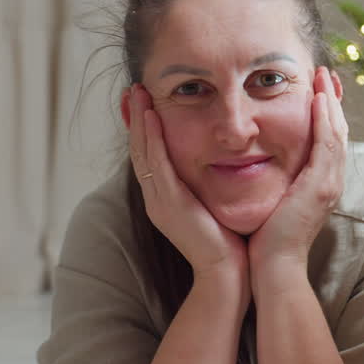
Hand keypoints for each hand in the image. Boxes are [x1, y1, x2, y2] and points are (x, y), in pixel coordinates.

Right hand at [126, 84, 248, 308]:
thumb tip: (225, 165)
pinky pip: (157, 165)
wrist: (228, 275)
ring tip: (137, 93)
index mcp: (167, 199)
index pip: (151, 156)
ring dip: (140, 121)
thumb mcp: (215, 207)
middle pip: (140, 149)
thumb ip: (211, 187)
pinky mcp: (170, 204)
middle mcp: (157, 198)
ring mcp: (160, 201)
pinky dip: (153, 139)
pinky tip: (153, 117)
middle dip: (136, 118)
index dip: (146, 128)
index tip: (145, 101)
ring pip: (143, 152)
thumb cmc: (229, 244)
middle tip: (133, 89)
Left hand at [247, 67, 347, 270]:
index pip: (328, 140)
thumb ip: (276, 181)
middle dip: (333, 100)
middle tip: (326, 73)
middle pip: (338, 131)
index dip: (326, 113)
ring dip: (331, 101)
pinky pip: (327, 143)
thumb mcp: (275, 202)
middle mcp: (332, 181)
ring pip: (337, 132)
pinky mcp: (321, 185)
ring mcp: (330, 183)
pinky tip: (318, 98)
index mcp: (321, 185)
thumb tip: (260, 162)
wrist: (273, 267)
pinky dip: (324, 119)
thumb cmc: (267, 240)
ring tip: (323, 76)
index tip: (318, 89)